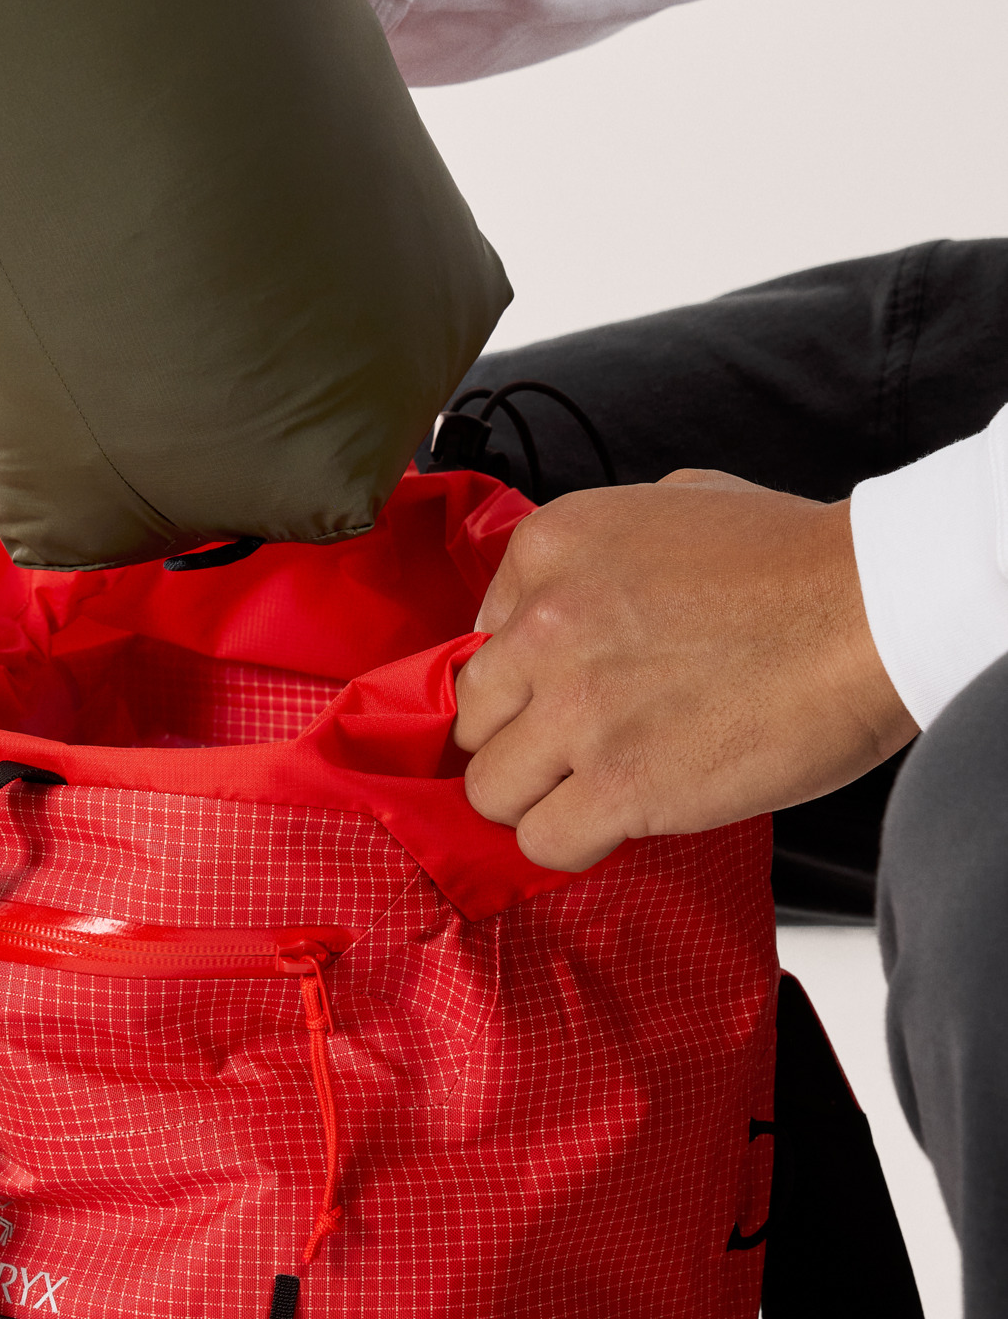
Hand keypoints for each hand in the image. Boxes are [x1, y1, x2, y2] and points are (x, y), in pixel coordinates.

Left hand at [452, 470, 918, 871]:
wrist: (871, 610)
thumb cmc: (793, 558)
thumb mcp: (672, 501)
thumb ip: (599, 549)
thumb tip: (569, 595)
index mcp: (551, 545)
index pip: (479, 635)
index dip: (522, 674)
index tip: (558, 691)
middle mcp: (544, 623)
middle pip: (472, 714)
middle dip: (515, 737)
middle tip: (568, 750)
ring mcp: (576, 708)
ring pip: (490, 787)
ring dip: (535, 797)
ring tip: (591, 792)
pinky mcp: (619, 784)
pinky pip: (543, 840)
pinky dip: (573, 842)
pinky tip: (617, 824)